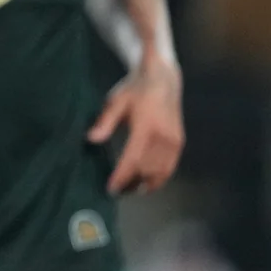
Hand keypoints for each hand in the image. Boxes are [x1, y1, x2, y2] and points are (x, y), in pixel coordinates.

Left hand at [90, 58, 184, 195]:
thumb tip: (91, 139)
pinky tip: (146, 183)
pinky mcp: (179, 142)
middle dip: (131, 184)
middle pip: (147, 170)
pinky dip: (159, 178)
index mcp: (146, 127)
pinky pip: (170, 167)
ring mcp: (174, 140)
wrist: (162, 78)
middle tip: (116, 192)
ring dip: (146, 184)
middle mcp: (163, 136)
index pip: (133, 160)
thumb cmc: (134, 90)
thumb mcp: (116, 101)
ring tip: (130, 190)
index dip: (121, 177)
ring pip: (161, 172)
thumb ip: (105, 122)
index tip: (110, 188)